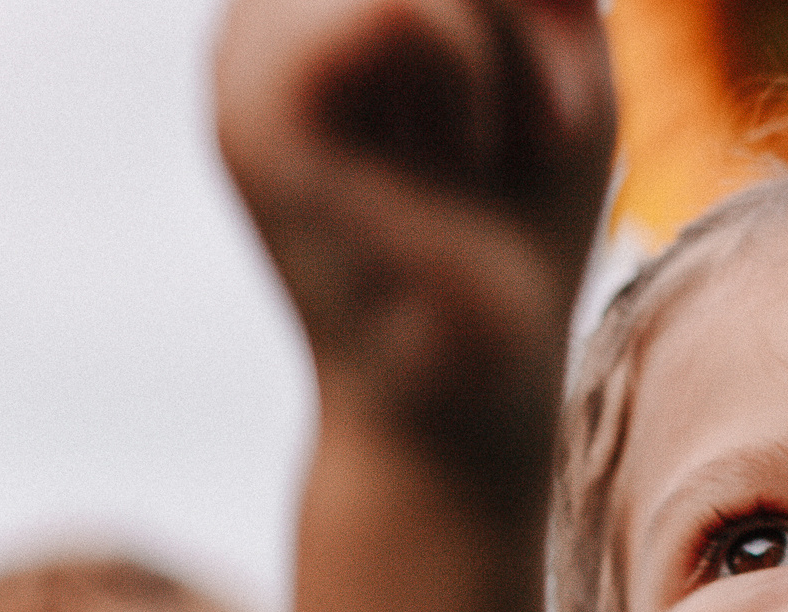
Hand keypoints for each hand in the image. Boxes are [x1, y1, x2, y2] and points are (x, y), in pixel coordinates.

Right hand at [214, 0, 614, 502]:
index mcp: (307, 7)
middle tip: (543, 104)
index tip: (540, 56)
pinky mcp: (259, 115)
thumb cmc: (514, 235)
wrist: (473, 396)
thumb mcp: (545, 46)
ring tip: (502, 137)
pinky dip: (473, 71)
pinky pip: (393, 9)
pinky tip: (472, 155)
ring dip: (500, 25)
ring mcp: (242, 61)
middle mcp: (256, 20)